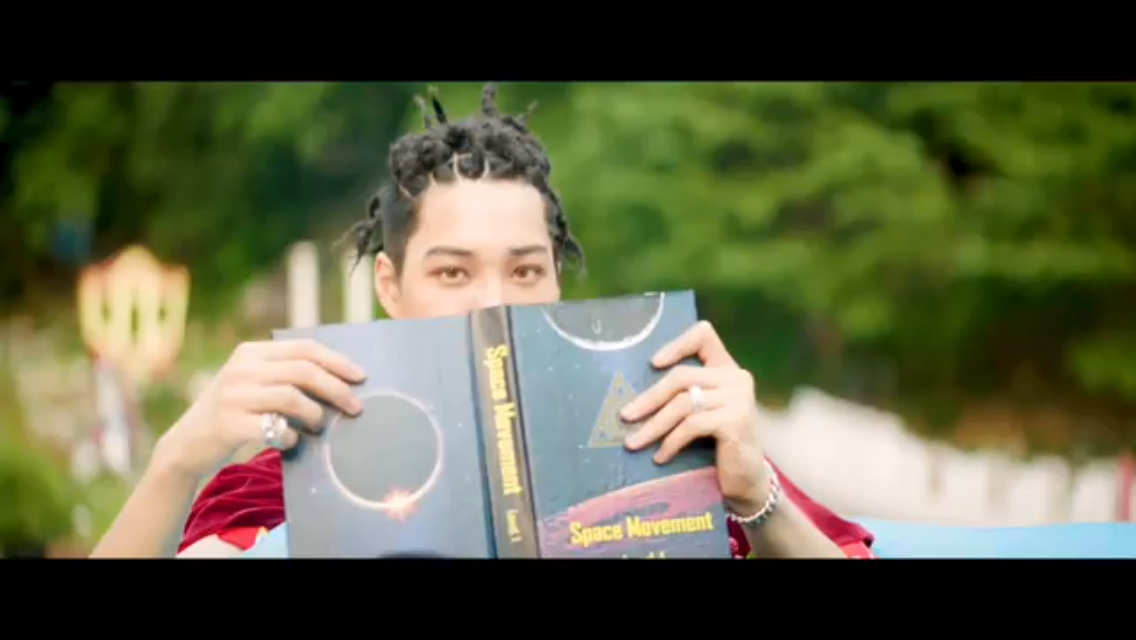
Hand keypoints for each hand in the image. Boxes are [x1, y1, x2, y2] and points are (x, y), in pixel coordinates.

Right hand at [153, 339, 365, 480]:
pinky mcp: (227, 424)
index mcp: (250, 352)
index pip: (304, 348)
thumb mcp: (254, 384)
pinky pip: (274, 427)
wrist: (186, 444)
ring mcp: (232, 395)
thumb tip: (342, 380)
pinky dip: (291, 436)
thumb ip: (286, 376)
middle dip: (336, 389)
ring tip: (320, 427)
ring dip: (315, 414)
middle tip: (356, 408)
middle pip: (303, 371)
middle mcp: (241, 369)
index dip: (337, 361)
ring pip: (292, 397)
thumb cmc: (234, 414)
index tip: (361, 376)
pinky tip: (292, 441)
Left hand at [620, 321, 768, 516]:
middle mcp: (736, 378)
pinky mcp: (736, 421)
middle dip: (649, 398)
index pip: (703, 336)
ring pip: (682, 403)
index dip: (676, 345)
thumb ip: (684, 394)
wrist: (748, 481)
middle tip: (625, 416)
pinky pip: (692, 426)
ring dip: (653, 426)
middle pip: (682, 376)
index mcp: (727, 369)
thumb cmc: (719, 446)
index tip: (652, 363)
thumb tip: (634, 397)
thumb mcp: (702, 412)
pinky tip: (660, 457)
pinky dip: (670, 442)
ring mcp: (739, 399)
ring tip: (633, 443)